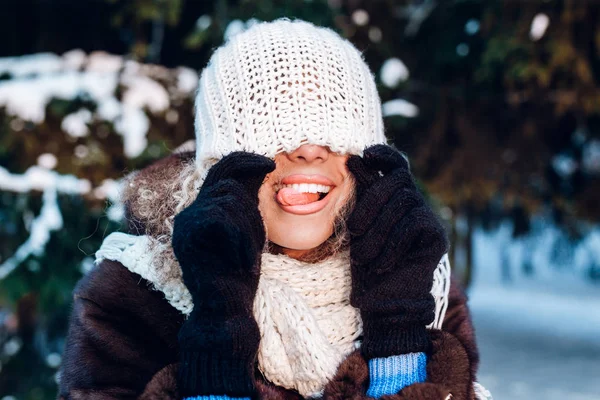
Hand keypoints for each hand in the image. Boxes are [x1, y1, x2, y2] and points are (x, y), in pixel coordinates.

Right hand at [172, 152, 274, 397]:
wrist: (226, 309)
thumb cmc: (240, 274)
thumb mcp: (249, 230)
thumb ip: (247, 201)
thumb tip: (258, 166)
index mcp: (203, 212)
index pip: (219, 172)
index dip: (243, 160)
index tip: (269, 164)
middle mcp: (190, 215)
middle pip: (223, 180)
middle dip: (248, 185)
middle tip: (264, 203)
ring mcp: (186, 225)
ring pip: (227, 198)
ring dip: (247, 226)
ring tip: (247, 255)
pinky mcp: (188, 236)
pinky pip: (223, 219)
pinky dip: (240, 240)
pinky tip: (240, 260)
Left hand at [346, 145, 447, 358]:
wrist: (385, 303)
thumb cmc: (367, 265)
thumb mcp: (357, 226)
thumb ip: (361, 195)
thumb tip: (355, 158)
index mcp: (394, 199)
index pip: (396, 166)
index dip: (384, 155)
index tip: (365, 155)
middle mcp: (415, 204)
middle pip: (397, 180)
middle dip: (370, 203)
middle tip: (354, 232)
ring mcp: (428, 219)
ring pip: (403, 200)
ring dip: (377, 229)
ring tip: (363, 257)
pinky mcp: (437, 236)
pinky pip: (414, 222)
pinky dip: (392, 242)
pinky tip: (381, 264)